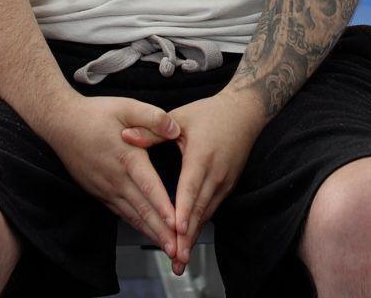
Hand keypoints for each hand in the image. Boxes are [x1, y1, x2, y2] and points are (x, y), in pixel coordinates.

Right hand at [37, 94, 183, 258]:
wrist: (60, 123)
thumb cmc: (94, 113)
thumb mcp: (126, 106)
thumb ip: (152, 117)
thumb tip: (175, 129)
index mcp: (127, 156)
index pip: (148, 186)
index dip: (163, 206)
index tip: (176, 223)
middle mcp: (116, 177)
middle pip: (143, 209)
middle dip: (162, 231)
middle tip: (178, 250)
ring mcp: (106, 187)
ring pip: (132, 215)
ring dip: (151, 233)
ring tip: (167, 248)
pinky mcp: (99, 191)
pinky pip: (121, 212)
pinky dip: (136, 225)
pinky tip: (148, 233)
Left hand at [121, 90, 267, 273]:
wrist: (245, 112)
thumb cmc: (209, 113)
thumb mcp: (179, 117)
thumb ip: (151, 131)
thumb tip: (125, 137)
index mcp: (202, 156)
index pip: (190, 188)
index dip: (183, 210)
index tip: (175, 228)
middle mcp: (216, 173)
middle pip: (199, 209)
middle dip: (187, 236)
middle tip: (177, 258)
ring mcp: (224, 182)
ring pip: (206, 214)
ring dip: (193, 236)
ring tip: (181, 258)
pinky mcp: (227, 186)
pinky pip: (211, 209)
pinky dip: (199, 225)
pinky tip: (188, 240)